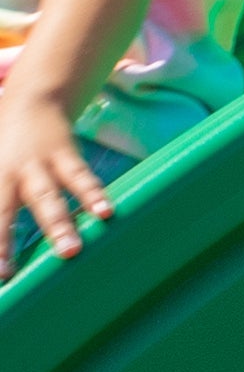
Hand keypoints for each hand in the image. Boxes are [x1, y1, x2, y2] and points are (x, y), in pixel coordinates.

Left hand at [0, 80, 108, 267]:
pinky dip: (93, 194)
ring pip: (47, 197)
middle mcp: (9, 173)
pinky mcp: (65, 154)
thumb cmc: (5, 148)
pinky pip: (80, 177)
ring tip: (71, 250)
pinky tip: (106, 212)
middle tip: (5, 272)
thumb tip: (1, 234)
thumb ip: (2, 200)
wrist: (31, 99)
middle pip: (5, 209)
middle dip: (5, 240)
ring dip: (58, 224)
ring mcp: (37, 164)